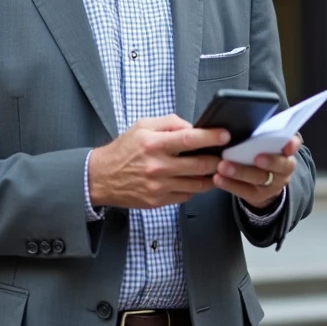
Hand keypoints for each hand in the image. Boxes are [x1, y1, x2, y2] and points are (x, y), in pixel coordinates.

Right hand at [87, 115, 226, 209]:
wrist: (101, 177)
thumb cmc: (124, 150)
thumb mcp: (142, 126)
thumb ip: (169, 123)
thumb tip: (193, 127)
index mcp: (153, 144)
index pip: (189, 139)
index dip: (211, 137)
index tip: (225, 135)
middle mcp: (157, 166)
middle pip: (199, 165)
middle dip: (217, 159)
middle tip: (225, 155)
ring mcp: (158, 187)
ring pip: (197, 184)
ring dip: (210, 176)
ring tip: (214, 168)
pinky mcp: (158, 201)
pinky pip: (186, 195)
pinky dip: (194, 188)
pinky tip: (193, 180)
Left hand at [215, 134, 300, 209]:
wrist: (263, 181)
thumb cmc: (260, 150)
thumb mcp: (264, 141)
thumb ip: (262, 132)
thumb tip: (246, 116)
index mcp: (286, 150)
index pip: (294, 144)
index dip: (292, 144)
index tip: (287, 143)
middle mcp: (284, 168)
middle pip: (280, 165)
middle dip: (269, 161)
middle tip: (255, 157)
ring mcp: (273, 184)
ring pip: (259, 178)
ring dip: (240, 172)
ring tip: (223, 166)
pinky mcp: (258, 195)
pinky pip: (245, 191)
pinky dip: (230, 184)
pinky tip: (218, 178)